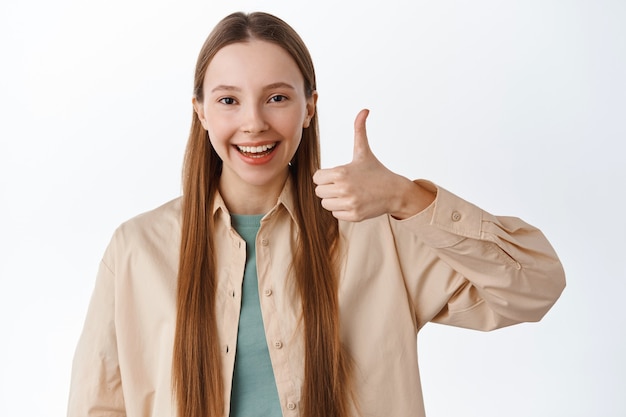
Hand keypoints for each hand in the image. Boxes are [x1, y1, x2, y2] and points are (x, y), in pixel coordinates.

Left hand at [313, 109, 433, 221]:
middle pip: (319, 192)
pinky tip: (354, 202)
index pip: (316, 178)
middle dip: (328, 188)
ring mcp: (349, 203)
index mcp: (341, 172)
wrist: (395, 192)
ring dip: (334, 200)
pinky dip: (342, 210)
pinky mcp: (354, 215)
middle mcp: (344, 189)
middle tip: (343, 185)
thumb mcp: (364, 151)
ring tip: (348, 193)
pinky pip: (335, 214)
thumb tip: (364, 110)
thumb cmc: (376, 171)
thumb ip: (359, 130)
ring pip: (326, 204)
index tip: (337, 175)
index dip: (325, 176)